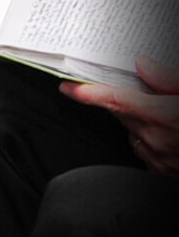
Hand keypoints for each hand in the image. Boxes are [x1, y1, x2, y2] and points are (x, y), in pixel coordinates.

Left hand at [61, 57, 178, 177]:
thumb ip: (170, 80)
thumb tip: (142, 63)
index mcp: (163, 116)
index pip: (116, 100)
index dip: (88, 92)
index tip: (67, 86)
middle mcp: (155, 139)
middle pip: (122, 114)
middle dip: (122, 100)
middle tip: (142, 92)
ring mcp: (158, 159)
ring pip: (133, 133)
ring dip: (140, 122)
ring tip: (168, 117)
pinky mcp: (162, 173)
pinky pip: (146, 151)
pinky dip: (151, 141)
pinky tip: (172, 137)